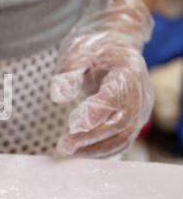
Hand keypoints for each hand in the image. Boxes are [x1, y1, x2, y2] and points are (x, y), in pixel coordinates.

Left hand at [51, 0, 153, 157]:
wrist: (114, 46)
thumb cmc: (94, 47)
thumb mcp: (77, 48)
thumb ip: (69, 69)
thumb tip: (60, 96)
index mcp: (128, 71)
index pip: (115, 97)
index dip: (94, 113)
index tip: (71, 125)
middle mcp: (140, 93)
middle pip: (120, 123)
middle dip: (90, 137)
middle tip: (63, 145)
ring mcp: (139, 109)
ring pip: (122, 137)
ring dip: (94, 149)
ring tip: (68, 151)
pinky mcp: (133, 120)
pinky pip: (121, 141)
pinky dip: (101, 150)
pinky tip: (80, 152)